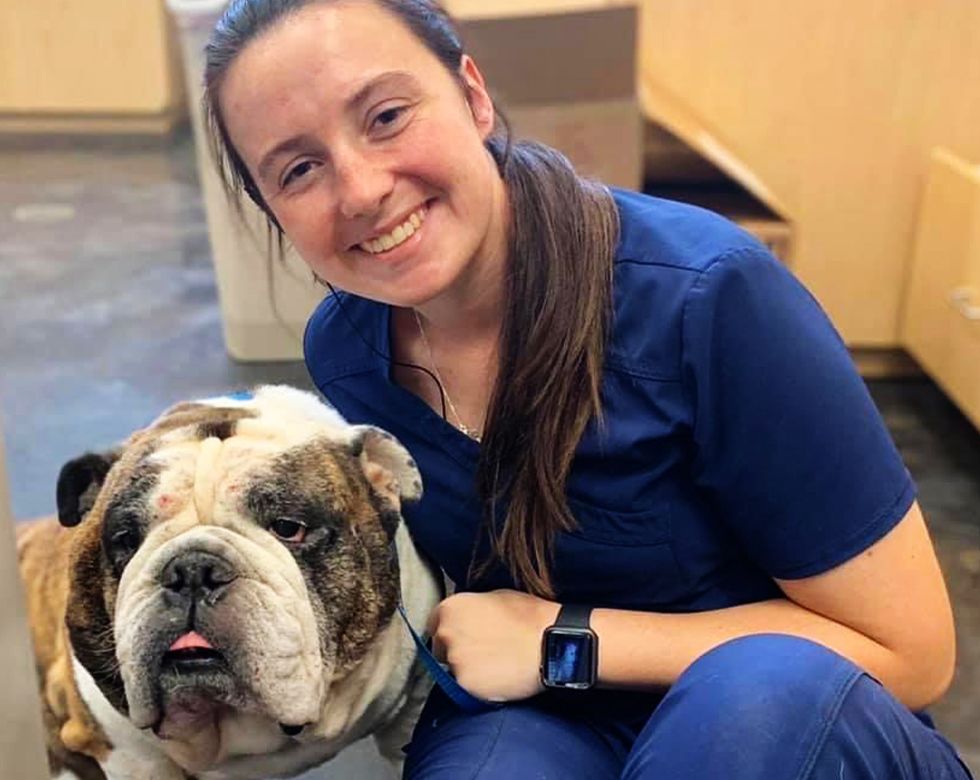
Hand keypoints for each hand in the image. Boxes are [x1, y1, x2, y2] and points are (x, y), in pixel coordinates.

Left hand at [427, 589, 560, 701]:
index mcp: (450, 607)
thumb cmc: (529, 617)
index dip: (450, 632)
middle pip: (440, 648)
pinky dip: (477, 686)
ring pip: (451, 670)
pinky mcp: (464, 684)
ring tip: (493, 665)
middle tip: (482, 652)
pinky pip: (465, 688)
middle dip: (455, 651)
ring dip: (466, 670)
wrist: (550, 643)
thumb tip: (465, 617)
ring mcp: (454, 659)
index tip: (463, 638)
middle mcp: (446, 632)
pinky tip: (497, 677)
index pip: (434, 624)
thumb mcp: (495, 598)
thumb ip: (471, 609)